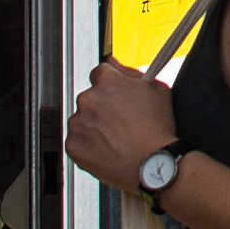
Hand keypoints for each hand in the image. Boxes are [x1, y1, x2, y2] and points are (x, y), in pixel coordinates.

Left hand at [65, 60, 177, 194]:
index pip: (100, 73)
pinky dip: (88, 145)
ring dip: (93, 126)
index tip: (116, 96)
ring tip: (116, 138)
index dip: (111, 86)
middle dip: (102, 107)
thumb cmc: (157, 129)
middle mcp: (88, 99)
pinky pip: (77, 142)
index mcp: (107, 81)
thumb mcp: (157, 89)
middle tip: (120, 122)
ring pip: (82, 120)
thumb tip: (114, 63)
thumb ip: (131, 72)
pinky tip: (107, 149)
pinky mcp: (72, 146)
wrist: (152, 164)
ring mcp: (78, 123)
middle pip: (90, 98)